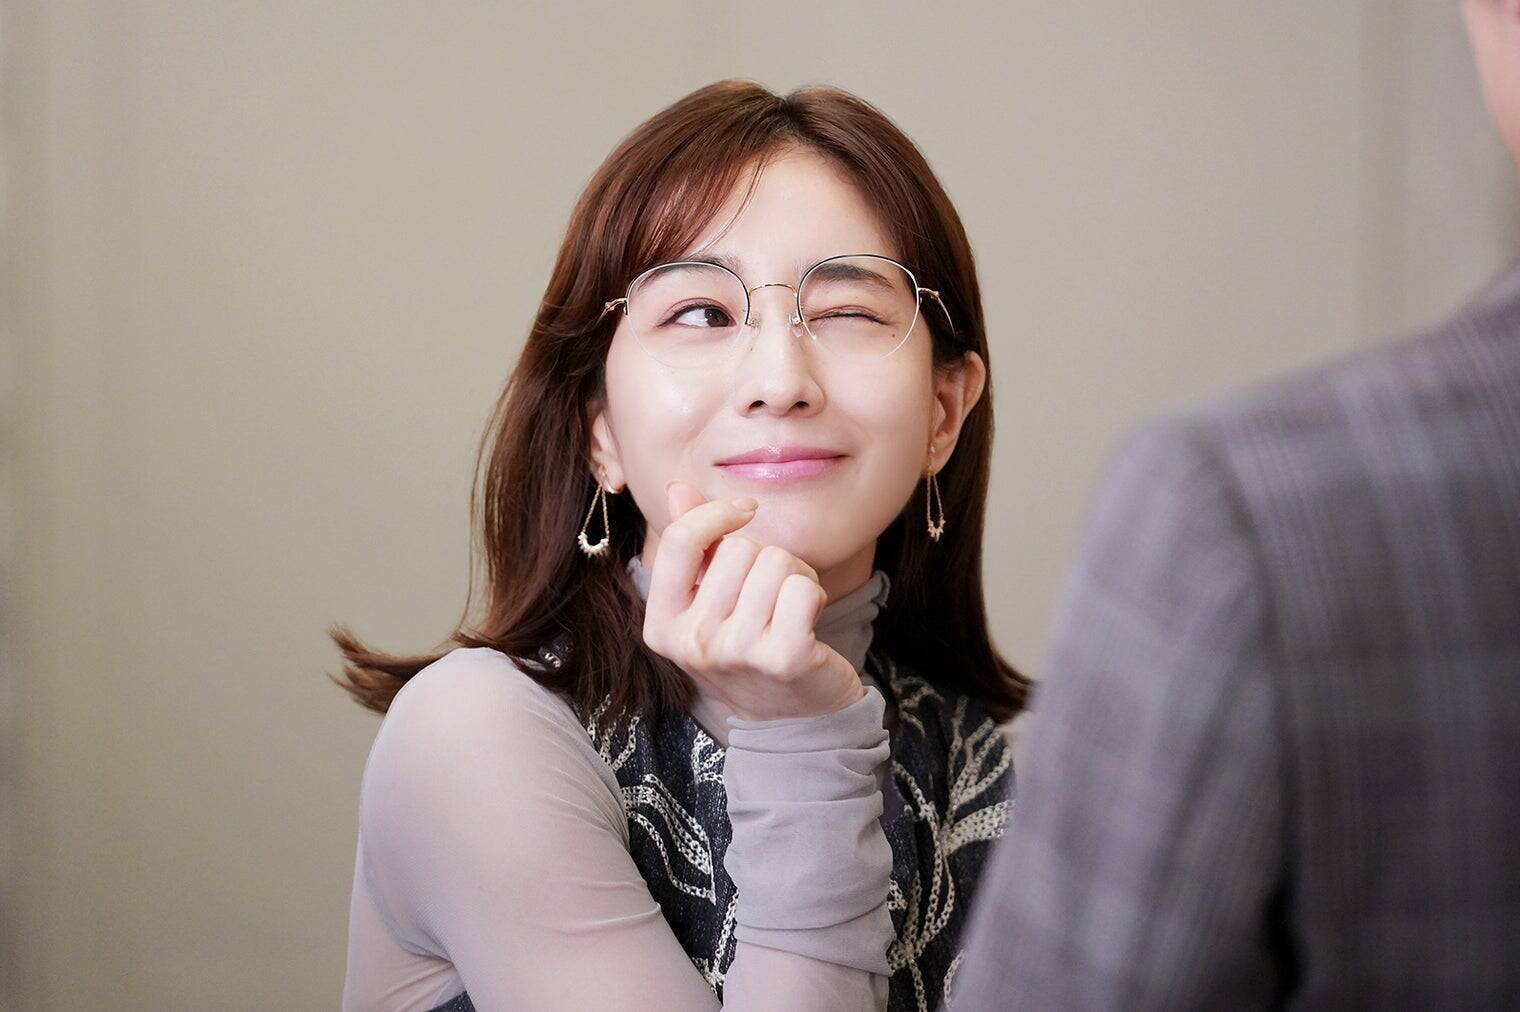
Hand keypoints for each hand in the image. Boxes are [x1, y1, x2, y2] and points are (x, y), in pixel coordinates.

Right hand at [640, 480, 865, 721]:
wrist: (793, 721)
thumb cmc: (749, 650)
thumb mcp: (708, 604)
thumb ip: (692, 546)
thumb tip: (678, 488)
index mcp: (662, 625)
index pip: (681, 540)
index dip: (715, 514)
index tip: (742, 515)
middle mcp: (694, 642)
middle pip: (737, 548)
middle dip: (765, 559)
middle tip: (770, 596)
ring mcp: (738, 652)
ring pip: (775, 562)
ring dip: (794, 576)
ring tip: (789, 610)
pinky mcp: (785, 657)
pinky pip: (802, 587)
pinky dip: (813, 593)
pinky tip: (808, 620)